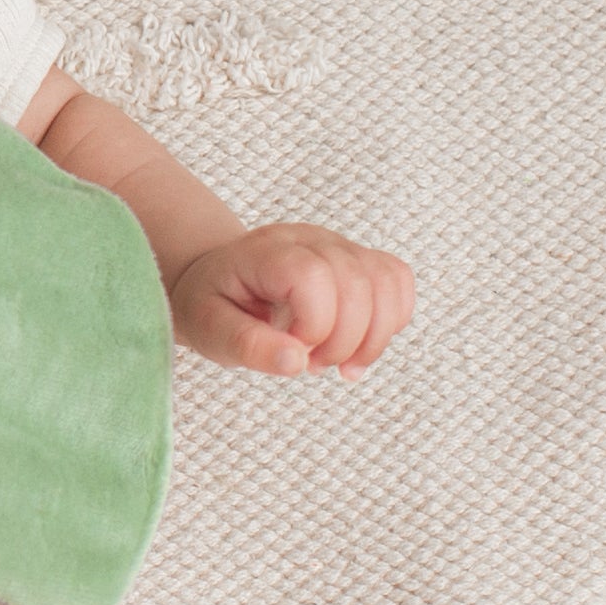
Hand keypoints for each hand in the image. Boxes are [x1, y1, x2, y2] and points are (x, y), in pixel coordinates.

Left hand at [169, 223, 416, 379]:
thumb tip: (296, 362)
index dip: (315, 325)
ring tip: (340, 363)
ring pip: (386, 280)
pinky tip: (359, 345)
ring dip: (374, 336)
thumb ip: (247, 346)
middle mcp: (308, 239)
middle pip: (357, 281)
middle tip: (312, 365)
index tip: (293, 352)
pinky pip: (397, 280)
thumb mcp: (208, 330)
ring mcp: (338, 244)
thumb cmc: (212, 305)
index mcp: (265, 252)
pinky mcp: (358, 259)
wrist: (218, 280)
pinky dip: (390, 320)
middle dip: (344, 341)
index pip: (313, 275)